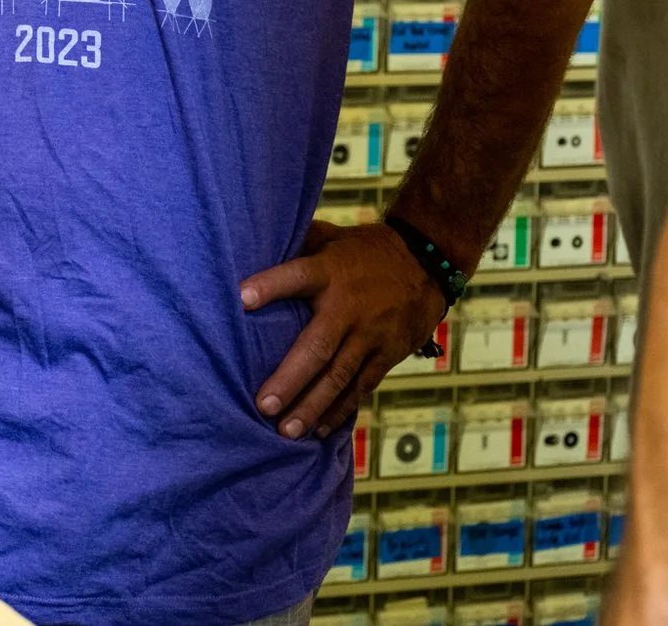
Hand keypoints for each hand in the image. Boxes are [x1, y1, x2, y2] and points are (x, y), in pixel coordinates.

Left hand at [243, 218, 449, 438]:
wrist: (427, 263)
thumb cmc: (364, 251)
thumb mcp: (332, 237)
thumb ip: (298, 243)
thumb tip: (252, 242)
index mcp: (330, 271)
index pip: (297, 276)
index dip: (271, 286)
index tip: (241, 299)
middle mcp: (349, 307)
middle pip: (318, 346)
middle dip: (291, 379)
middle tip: (264, 406)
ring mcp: (371, 335)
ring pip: (340, 376)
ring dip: (313, 406)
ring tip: (287, 431)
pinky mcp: (388, 354)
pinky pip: (362, 386)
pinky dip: (340, 409)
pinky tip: (319, 430)